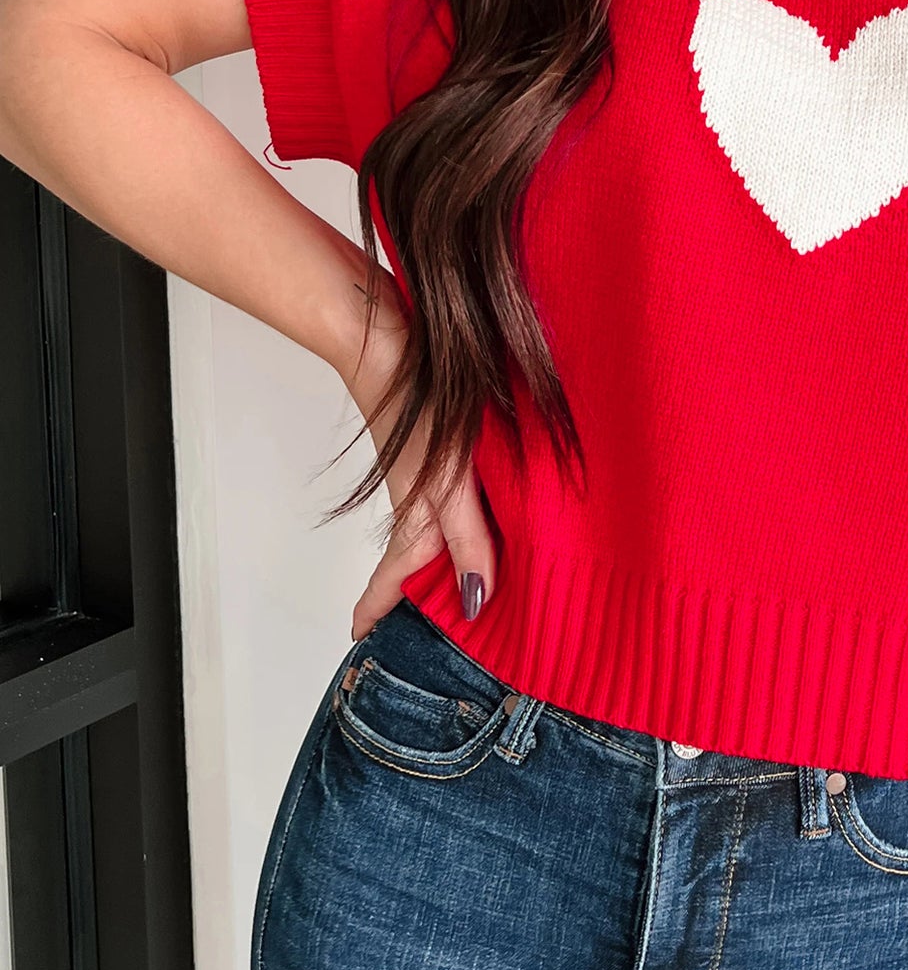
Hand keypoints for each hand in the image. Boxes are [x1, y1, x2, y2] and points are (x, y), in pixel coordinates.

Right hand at [338, 304, 497, 643]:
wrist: (390, 339)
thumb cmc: (416, 407)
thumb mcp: (449, 482)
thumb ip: (468, 538)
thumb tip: (476, 599)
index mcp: (417, 516)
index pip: (393, 574)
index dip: (378, 605)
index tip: (359, 631)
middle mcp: (420, 496)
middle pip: (416, 553)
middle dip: (416, 586)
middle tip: (428, 615)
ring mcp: (428, 467)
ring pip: (435, 520)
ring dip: (445, 548)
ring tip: (464, 570)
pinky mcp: (439, 440)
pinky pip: (448, 488)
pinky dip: (461, 508)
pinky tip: (486, 501)